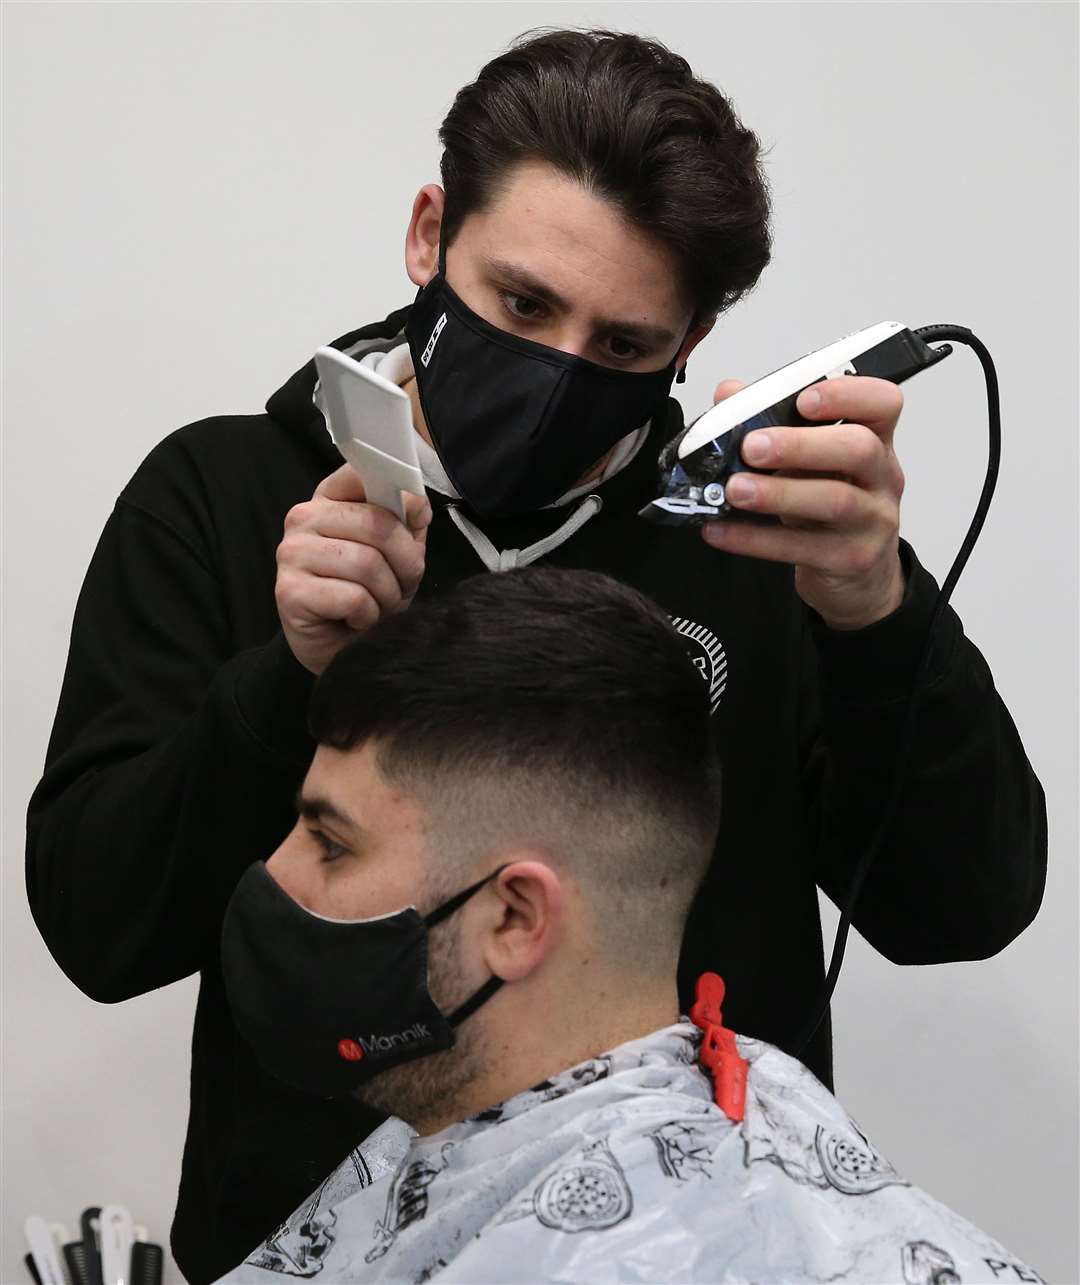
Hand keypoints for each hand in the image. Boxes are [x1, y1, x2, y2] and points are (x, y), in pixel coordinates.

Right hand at [276, 463, 431, 674]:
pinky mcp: (290, 592)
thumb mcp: (396, 553)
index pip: (364, 474)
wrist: (334, 647)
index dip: (401, 498)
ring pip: (367, 564)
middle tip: (403, 585)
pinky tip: (357, 620)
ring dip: (388, 595)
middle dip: (406, 564)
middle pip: (377, 525)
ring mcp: (292, 554)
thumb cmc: (366, 593)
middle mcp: (304, 518)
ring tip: (380, 605)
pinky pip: (353, 598)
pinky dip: (368, 615)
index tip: (416, 520)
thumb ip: (406, 522)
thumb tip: (416, 504)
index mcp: (329, 499)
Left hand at [701, 376, 906, 629]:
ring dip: (778, 493)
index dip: (848, 395)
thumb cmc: (828, 506)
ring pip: (834, 501)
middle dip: (801, 445)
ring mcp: (873, 520)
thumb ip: (773, 424)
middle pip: (858, 449)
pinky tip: (721, 530)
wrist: (856, 576)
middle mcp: (881, 476)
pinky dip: (755, 539)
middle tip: (752, 447)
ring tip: (733, 489)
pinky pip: (803, 548)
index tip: (803, 399)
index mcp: (875, 439)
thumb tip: (728, 393)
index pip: (882, 403)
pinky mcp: (852, 559)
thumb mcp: (808, 462)